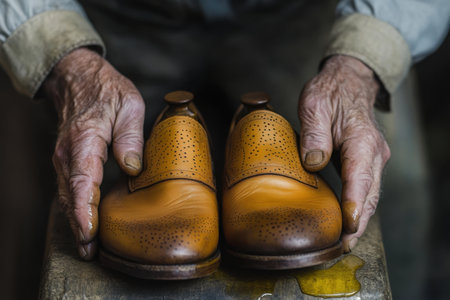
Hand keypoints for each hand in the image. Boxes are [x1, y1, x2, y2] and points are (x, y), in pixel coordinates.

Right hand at [43, 48, 144, 259]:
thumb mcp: (128, 104)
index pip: (82, 181)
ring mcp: (64, 158)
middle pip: (71, 196)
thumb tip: (131, 167)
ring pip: (67, 196)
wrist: (78, 78)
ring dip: (77, 221)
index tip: (90, 232)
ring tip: (88, 246)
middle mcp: (68, 153)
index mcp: (84, 139)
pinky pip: (69, 189)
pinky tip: (86, 222)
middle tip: (91, 252)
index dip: (85, 210)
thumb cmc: (106, 90)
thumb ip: (130, 136)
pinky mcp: (67, 161)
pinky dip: (76, 208)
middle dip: (80, 226)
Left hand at [298, 55, 390, 251]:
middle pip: (369, 194)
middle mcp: (373, 153)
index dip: (354, 202)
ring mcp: (372, 160)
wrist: (348, 83)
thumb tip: (312, 163)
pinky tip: (344, 222)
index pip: (360, 176)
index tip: (347, 225)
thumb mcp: (315, 105)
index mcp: (361, 139)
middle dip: (358, 222)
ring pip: (370, 195)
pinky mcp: (365, 163)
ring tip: (342, 242)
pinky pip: (364, 190)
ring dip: (358, 220)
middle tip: (342, 245)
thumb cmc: (330, 92)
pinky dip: (357, 208)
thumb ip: (314, 133)